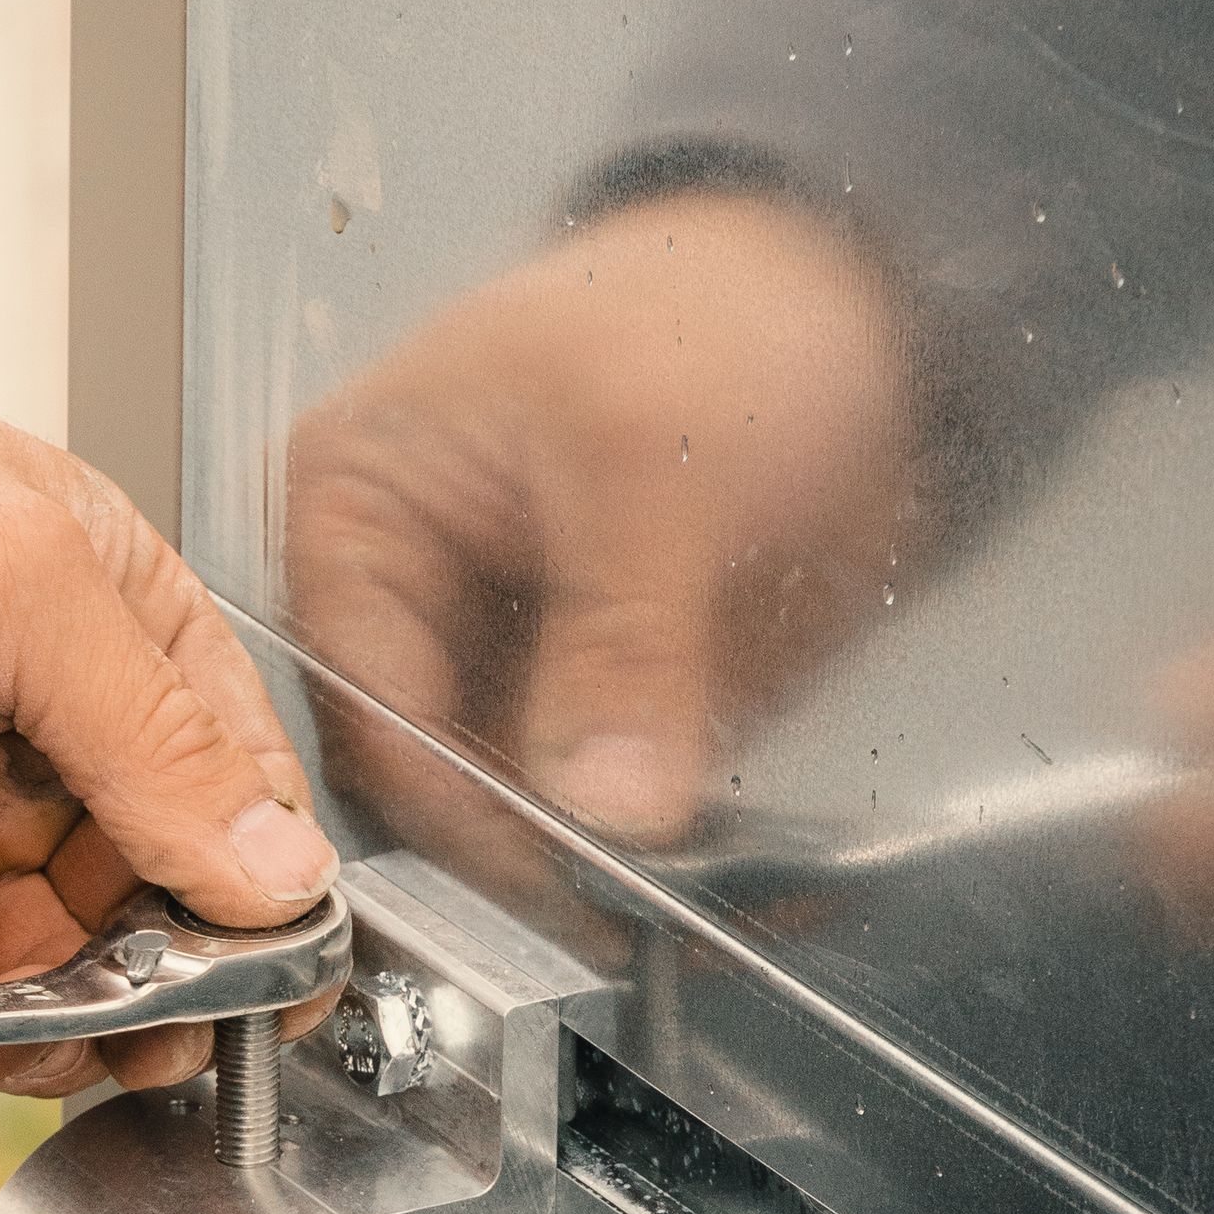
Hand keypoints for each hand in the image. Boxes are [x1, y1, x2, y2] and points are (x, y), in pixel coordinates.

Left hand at [0, 387, 339, 1105]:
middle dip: (168, 978)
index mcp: (104, 631)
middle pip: (159, 905)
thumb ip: (157, 734)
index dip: (260, 882)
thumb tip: (280, 870)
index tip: (267, 970)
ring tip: (47, 1038)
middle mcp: (38, 743)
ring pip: (67, 981)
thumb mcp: (12, 585)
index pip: (235, 782)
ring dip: (74, 1027)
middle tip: (157, 1028)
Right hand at [283, 193, 916, 883]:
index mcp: (357, 508)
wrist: (856, 310)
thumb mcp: (650, 457)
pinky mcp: (592, 705)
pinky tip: (705, 867)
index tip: (536, 873)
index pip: (366, 703)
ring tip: (659, 897)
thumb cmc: (715, 314)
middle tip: (603, 903)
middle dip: (516, 852)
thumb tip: (604, 796)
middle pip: (428, 779)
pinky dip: (656, 845)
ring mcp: (503, 660)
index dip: (447, 801)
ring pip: (516, 814)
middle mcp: (412, 600)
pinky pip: (607, 809)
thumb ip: (625, 637)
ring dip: (589, 865)